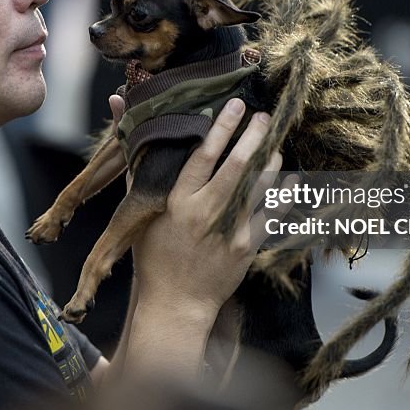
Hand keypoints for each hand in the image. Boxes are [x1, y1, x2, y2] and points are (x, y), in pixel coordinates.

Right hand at [132, 97, 281, 318]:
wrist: (176, 304)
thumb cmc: (153, 257)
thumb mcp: (138, 212)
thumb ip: (136, 166)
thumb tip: (119, 111)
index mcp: (177, 201)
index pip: (202, 155)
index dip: (221, 127)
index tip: (234, 105)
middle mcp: (205, 213)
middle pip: (237, 165)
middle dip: (253, 136)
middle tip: (264, 116)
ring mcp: (230, 231)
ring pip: (259, 186)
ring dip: (271, 160)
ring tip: (276, 142)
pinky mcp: (247, 248)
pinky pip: (273, 214)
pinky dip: (284, 194)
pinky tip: (291, 178)